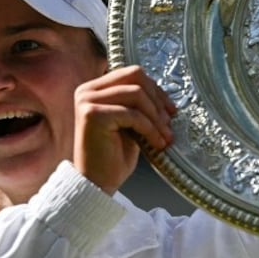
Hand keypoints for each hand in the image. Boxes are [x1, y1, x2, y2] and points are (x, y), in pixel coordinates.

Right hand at [73, 65, 175, 194]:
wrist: (96, 184)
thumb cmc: (113, 156)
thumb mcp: (129, 124)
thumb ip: (138, 105)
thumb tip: (165, 96)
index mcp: (94, 89)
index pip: (132, 74)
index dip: (155, 90)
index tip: (171, 110)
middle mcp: (87, 90)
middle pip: (135, 76)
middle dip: (157, 100)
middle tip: (170, 123)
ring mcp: (87, 101)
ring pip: (136, 94)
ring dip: (156, 117)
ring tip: (166, 136)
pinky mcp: (92, 114)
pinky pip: (133, 114)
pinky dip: (150, 128)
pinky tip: (157, 144)